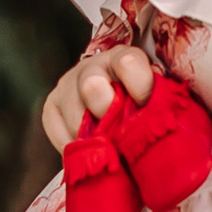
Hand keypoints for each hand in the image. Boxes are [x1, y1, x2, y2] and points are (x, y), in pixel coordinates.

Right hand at [38, 43, 158, 153]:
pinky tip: (90, 153)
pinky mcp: (51, 106)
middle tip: (122, 136)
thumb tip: (160, 112)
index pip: (128, 64)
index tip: (146, 109)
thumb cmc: (143, 102)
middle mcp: (92, 66)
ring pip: (75, 116)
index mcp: (124, 58)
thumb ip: (160, 99)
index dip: (140, 89)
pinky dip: (75, 149)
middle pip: (92, 86)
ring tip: (109, 151)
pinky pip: (57, 131)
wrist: (116, 99)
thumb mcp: (157, 95)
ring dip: (94, 140)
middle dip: (109, 116)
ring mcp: (67, 84)